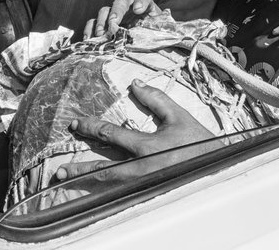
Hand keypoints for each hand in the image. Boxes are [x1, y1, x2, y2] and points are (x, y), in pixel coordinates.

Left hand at [55, 79, 218, 181]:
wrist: (220, 167)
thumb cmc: (199, 142)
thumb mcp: (178, 116)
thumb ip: (155, 99)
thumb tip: (135, 84)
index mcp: (147, 146)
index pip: (111, 134)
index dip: (90, 128)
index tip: (75, 125)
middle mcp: (142, 168)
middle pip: (103, 169)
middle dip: (79, 168)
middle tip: (59, 169)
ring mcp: (144, 184)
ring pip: (109, 185)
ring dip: (86, 184)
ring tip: (65, 183)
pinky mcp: (149, 193)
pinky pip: (120, 194)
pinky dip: (102, 192)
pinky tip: (88, 192)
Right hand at [82, 0, 161, 37]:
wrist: (144, 42)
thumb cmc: (154, 36)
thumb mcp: (161, 33)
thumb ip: (165, 32)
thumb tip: (176, 39)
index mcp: (145, 6)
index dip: (141, 1)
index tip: (138, 9)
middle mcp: (127, 6)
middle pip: (120, 2)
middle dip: (116, 12)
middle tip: (114, 23)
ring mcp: (113, 14)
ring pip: (104, 11)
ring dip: (102, 22)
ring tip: (102, 35)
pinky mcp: (103, 24)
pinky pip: (93, 22)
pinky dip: (89, 30)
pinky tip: (89, 40)